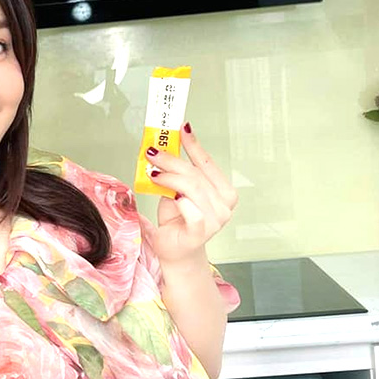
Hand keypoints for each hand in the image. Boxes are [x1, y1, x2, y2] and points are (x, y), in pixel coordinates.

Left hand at [145, 123, 237, 267]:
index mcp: (224, 192)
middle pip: (196, 175)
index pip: (208, 164)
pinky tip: (171, 196)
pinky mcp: (201, 233)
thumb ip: (175, 174)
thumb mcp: (175, 191)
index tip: (182, 128)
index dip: (194, 145)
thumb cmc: (178, 220)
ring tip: (153, 173)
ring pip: (192, 189)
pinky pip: (192, 211)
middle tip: (153, 153)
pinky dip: (180, 201)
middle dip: (172, 160)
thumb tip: (163, 149)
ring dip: (170, 177)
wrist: (175, 250)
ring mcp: (216, 220)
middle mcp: (224, 205)